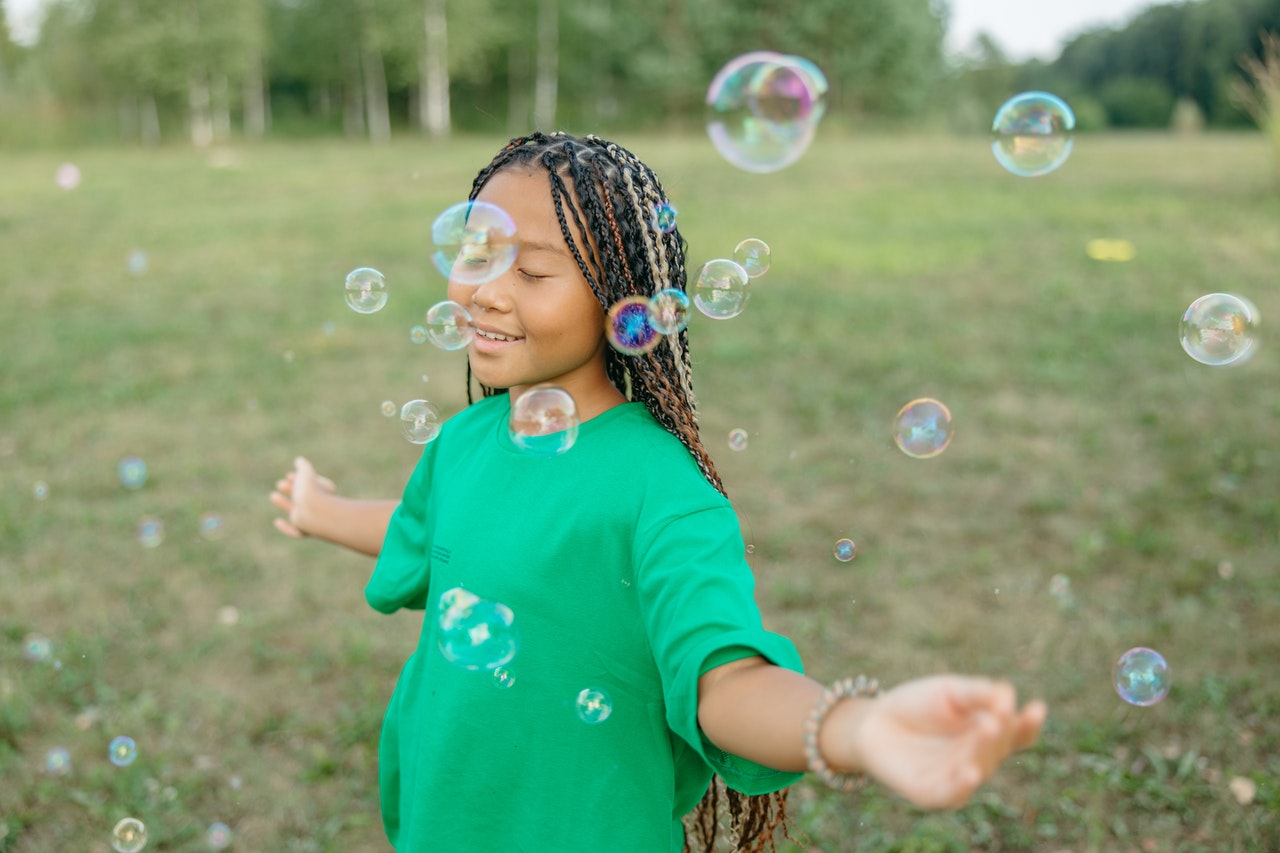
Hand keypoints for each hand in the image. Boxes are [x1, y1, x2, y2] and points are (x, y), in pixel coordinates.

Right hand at [269, 456, 336, 538]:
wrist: (314, 512)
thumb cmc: (311, 491)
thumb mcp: (306, 472)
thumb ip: (303, 466)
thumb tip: (299, 460)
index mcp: (325, 492)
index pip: (311, 484)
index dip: (299, 479)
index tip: (289, 475)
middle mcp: (320, 506)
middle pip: (303, 497)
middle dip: (291, 489)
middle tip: (280, 484)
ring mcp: (313, 519)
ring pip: (298, 512)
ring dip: (285, 504)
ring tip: (273, 496)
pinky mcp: (306, 530)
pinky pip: (297, 531)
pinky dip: (286, 528)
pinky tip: (277, 522)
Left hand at [834, 675, 1046, 809]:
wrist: (873, 720)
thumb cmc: (918, 704)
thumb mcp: (949, 691)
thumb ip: (978, 694)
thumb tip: (1008, 696)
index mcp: (989, 735)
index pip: (1018, 734)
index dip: (1029, 724)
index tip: (1036, 708)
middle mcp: (978, 759)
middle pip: (998, 749)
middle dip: (1000, 733)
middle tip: (997, 716)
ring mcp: (956, 778)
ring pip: (978, 768)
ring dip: (983, 752)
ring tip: (988, 730)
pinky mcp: (930, 792)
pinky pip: (950, 794)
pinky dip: (962, 786)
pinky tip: (970, 773)